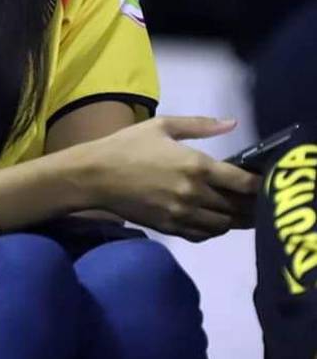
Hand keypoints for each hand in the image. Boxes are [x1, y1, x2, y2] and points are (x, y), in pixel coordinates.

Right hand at [85, 116, 259, 241]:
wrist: (96, 175)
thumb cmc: (128, 145)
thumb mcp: (162, 125)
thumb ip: (200, 125)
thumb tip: (231, 123)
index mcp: (196, 165)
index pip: (242, 182)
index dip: (257, 184)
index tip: (261, 180)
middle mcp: (195, 194)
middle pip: (237, 207)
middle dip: (249, 203)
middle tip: (250, 196)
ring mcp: (183, 214)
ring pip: (224, 225)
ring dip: (233, 218)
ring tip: (233, 208)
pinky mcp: (172, 229)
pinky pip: (204, 236)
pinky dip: (214, 229)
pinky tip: (211, 218)